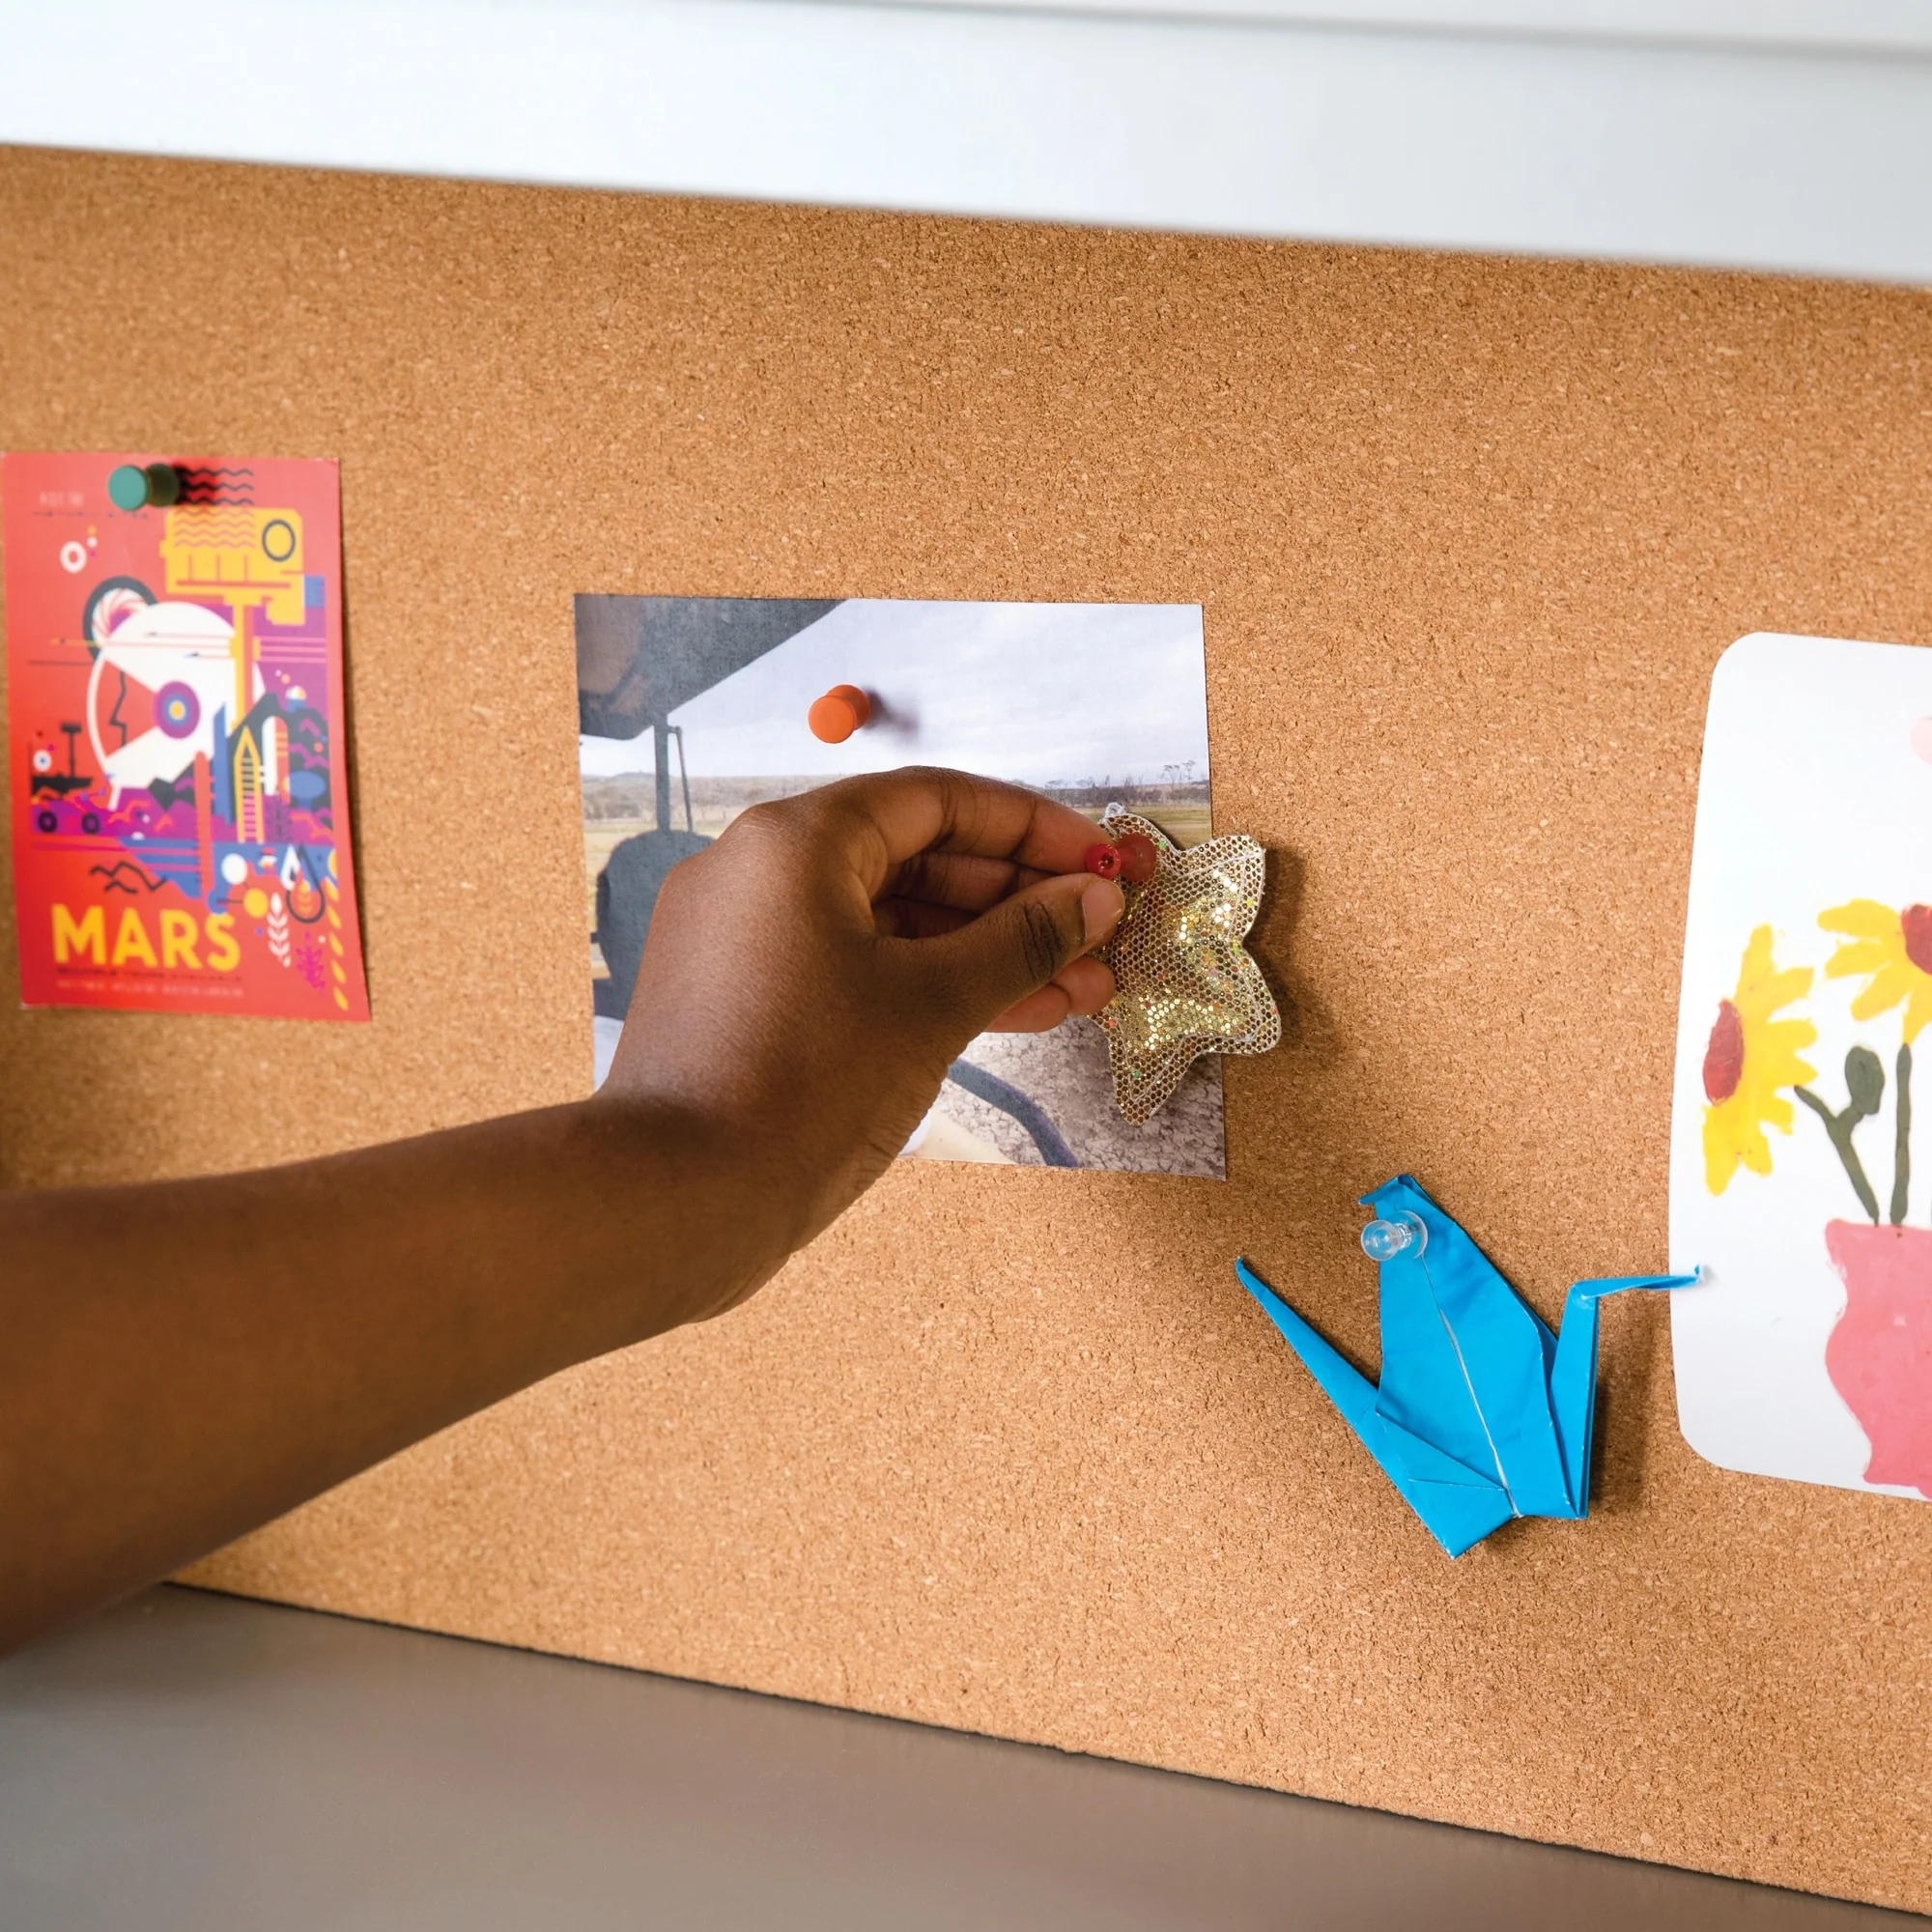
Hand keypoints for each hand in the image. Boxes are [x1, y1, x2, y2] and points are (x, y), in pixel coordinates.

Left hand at [603, 767, 1124, 1284]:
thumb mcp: (933, 1005)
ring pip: (890, 923)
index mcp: (794, 841)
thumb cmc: (795, 1092)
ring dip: (984, 953)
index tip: (1099, 862)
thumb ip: (1022, 942)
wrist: (680, 1203)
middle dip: (1017, 902)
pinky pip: (855, 968)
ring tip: (1079, 990)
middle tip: (1098, 935)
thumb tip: (1091, 901)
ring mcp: (747, 940)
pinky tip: (1008, 1013)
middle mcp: (759, 872)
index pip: (937, 801)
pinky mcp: (747, 1001)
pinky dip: (927, 986)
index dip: (1032, 829)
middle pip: (915, 858)